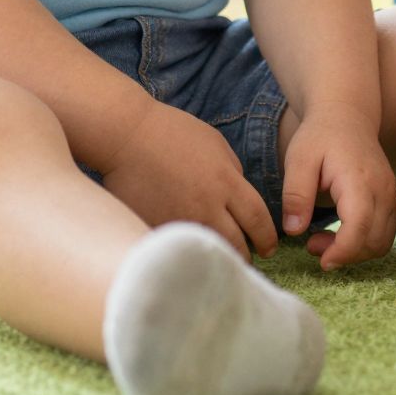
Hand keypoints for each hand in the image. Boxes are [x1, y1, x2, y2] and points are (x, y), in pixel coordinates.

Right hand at [99, 102, 278, 259]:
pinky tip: (189, 253)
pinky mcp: (155, 227)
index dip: (267, 238)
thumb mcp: (216, 144)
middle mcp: (206, 205)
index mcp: (226, 181)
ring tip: (220, 261)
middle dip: (245, 256)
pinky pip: (178, 247)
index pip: (258, 220)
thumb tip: (239, 202)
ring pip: (207, 251)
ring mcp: (180, 219)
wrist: (127, 136)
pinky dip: (186, 252)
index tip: (268, 248)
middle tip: (246, 260)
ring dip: (217, 258)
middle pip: (237, 244)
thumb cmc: (172, 133)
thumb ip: (233, 173)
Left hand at [282, 108, 395, 270]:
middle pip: (373, 241)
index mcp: (359, 179)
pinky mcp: (391, 200)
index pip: (359, 227)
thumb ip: (296, 195)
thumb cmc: (320, 136)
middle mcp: (383, 189)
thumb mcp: (298, 160)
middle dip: (344, 255)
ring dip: (354, 252)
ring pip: (382, 243)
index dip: (342, 252)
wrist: (346, 115)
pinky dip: (363, 243)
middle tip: (311, 245)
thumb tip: (294, 231)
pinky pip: (384, 234)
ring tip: (322, 240)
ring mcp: (391, 195)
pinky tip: (339, 233)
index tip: (321, 261)